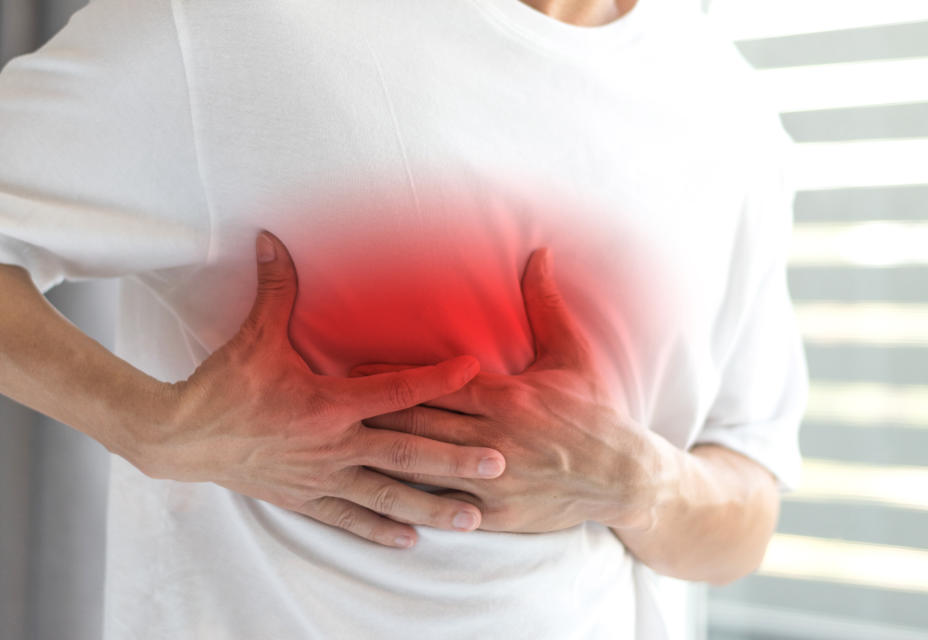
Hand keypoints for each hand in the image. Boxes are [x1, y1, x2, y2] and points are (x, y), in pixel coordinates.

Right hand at [128, 231, 505, 547]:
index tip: (475, 369)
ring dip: (431, 507)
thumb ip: (275, 289)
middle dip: (455, 460)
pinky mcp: (305, 499)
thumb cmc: (222, 386)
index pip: (396, 391)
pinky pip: (350, 518)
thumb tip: (274, 239)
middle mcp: (334, 445)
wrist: (180, 437)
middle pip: (407, 454)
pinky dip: (380, 529)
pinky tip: (410, 539)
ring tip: (471, 518)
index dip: (438, 379)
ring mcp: (322, 477)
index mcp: (328, 404)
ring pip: (387, 496)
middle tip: (499, 465)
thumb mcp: (253, 336)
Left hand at [350, 248, 678, 533]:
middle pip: (418, 424)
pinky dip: (411, 499)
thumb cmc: (595, 411)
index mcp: (507, 397)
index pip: (435, 383)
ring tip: (342, 445)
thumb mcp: (572, 354)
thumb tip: (537, 253)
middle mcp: (494, 438)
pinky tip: (378, 494)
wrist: (624, 476)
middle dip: (371, 414)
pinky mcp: (498, 515)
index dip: (390, 377)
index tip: (355, 369)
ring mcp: (494, 480)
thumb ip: (546, 304)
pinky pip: (445, 505)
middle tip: (333, 405)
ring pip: (423, 466)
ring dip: (380, 455)